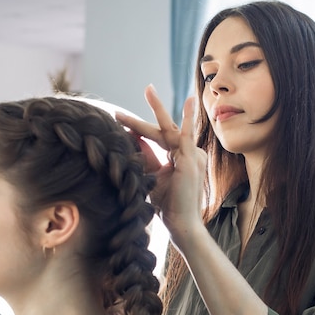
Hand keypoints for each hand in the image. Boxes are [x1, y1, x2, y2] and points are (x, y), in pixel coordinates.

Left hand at [115, 85, 206, 240]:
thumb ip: (145, 157)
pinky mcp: (192, 159)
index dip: (139, 131)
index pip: (158, 140)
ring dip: (156, 110)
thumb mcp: (151, 176)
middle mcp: (190, 154)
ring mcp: (193, 155)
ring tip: (148, 90)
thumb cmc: (167, 205)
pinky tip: (189, 101)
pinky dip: (187, 118)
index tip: (121, 122)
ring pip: (168, 130)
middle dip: (147, 115)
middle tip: (143, 91)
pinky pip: (187, 135)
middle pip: (162, 131)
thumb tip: (131, 138)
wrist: (181, 224)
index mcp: (181, 159)